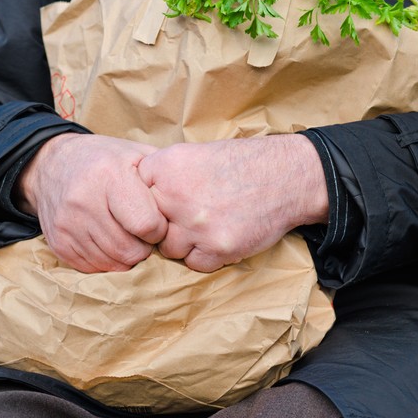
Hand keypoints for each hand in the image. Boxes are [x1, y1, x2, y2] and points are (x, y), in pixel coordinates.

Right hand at [16, 133, 167, 272]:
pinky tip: (106, 240)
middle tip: (141, 232)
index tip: (155, 220)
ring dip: (125, 255)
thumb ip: (162, 176)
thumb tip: (188, 204)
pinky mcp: (58, 243)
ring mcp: (68, 224)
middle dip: (143, 246)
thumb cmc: (105, 160)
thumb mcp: (136, 154)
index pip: (147, 225)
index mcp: (110, 175)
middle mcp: (84, 200)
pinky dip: (106, 260)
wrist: (52, 165)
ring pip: (113, 263)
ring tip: (124, 234)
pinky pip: (93, 268)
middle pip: (131, 251)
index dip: (158, 229)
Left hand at [138, 134, 328, 271]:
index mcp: (165, 167)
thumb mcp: (192, 154)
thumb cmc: (238, 164)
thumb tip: (132, 200)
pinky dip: (205, 255)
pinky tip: (220, 236)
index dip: (149, 202)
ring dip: (184, 243)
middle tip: (189, 215)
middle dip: (164, 225)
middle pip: (148, 227)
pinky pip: (193, 264)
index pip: (133, 196)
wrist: (285, 176)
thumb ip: (160, 175)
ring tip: (206, 225)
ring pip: (169, 249)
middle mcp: (175, 196)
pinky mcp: (216, 249)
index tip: (166, 201)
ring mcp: (195, 225)